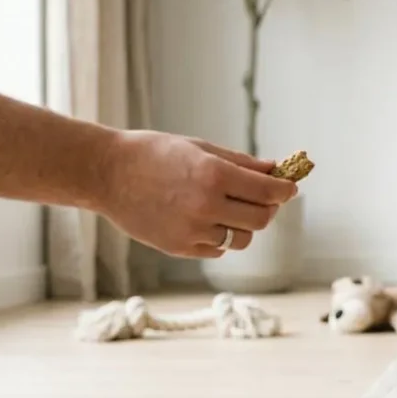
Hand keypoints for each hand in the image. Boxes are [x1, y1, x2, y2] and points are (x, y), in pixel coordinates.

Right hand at [92, 130, 297, 257]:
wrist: (106, 173)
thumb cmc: (154, 153)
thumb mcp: (200, 149)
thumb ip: (241, 163)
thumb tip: (275, 169)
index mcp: (213, 175)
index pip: (268, 192)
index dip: (285, 190)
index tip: (289, 188)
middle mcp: (206, 205)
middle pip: (261, 220)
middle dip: (269, 209)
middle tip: (264, 200)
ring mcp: (192, 230)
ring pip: (240, 239)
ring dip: (244, 225)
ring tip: (231, 209)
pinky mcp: (179, 248)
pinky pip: (217, 249)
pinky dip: (219, 236)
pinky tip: (206, 219)